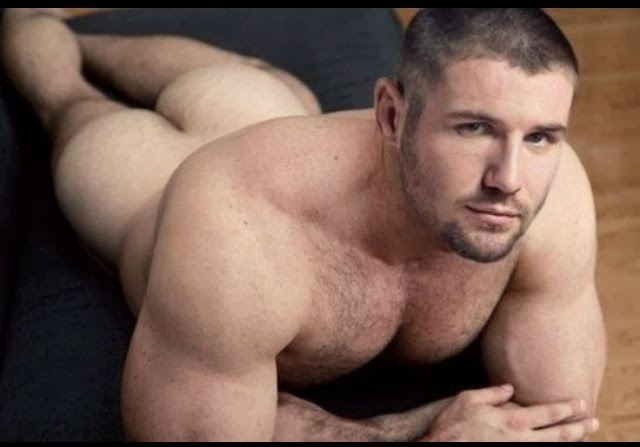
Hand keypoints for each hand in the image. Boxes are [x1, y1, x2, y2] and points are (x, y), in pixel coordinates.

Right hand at [421, 384, 598, 440]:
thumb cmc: (452, 425)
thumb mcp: (468, 399)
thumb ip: (492, 392)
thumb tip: (509, 387)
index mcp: (512, 420)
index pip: (548, 412)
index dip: (567, 408)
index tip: (580, 403)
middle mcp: (521, 439)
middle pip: (559, 434)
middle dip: (579, 428)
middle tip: (593, 422)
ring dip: (571, 442)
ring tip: (585, 437)